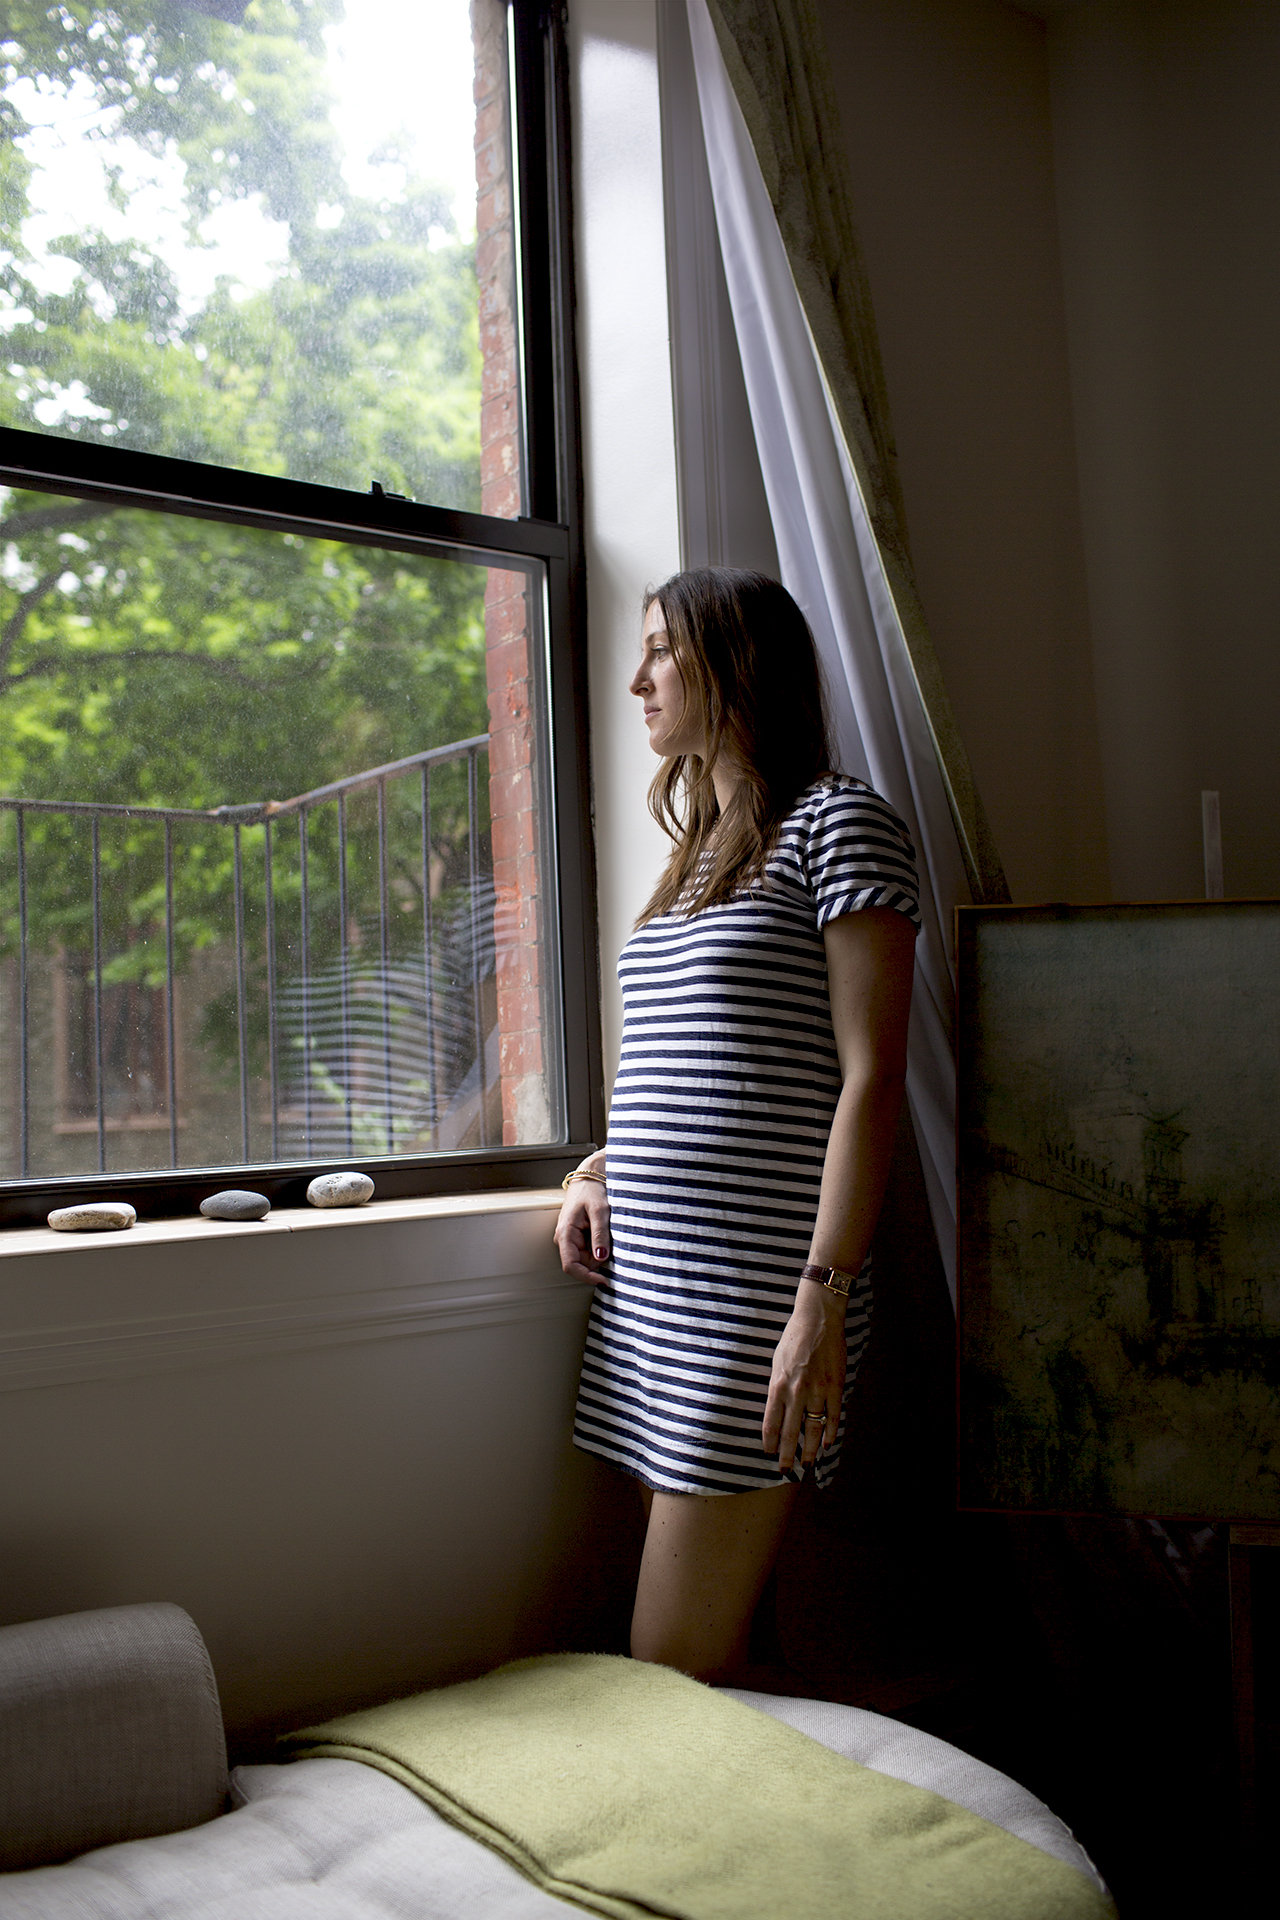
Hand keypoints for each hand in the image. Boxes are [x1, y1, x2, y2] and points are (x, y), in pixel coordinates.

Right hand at [553, 1163, 610, 1284]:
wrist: (590, 1176)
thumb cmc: (592, 1190)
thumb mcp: (600, 1211)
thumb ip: (600, 1234)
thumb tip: (600, 1258)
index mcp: (565, 1233)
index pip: (571, 1266)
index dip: (587, 1277)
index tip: (604, 1280)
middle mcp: (564, 1239)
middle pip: (581, 1264)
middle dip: (598, 1262)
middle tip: (613, 1243)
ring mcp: (570, 1239)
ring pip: (587, 1259)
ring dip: (600, 1253)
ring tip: (608, 1232)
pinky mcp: (578, 1237)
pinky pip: (590, 1250)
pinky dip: (600, 1246)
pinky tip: (605, 1233)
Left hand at [763, 1283, 846, 1472]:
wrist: (817, 1320)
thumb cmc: (793, 1340)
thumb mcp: (777, 1363)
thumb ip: (777, 1388)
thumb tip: (776, 1410)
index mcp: (777, 1385)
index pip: (771, 1423)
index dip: (770, 1442)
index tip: (769, 1454)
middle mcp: (796, 1392)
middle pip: (790, 1432)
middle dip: (787, 1454)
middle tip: (785, 1470)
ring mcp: (817, 1391)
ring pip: (813, 1428)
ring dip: (809, 1448)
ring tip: (806, 1463)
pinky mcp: (835, 1386)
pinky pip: (833, 1415)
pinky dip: (830, 1432)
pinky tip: (826, 1444)